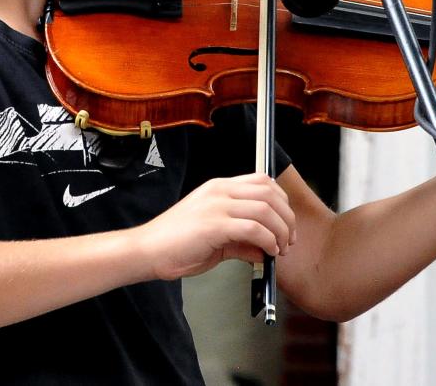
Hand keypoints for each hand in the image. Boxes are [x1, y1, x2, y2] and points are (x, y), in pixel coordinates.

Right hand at [137, 173, 296, 280]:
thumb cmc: (175, 245)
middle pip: (269, 193)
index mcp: (219, 188)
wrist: (146, 251)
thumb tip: (266, 250)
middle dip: (287, 217)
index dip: (281, 201)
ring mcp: (216, 205)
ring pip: (265, 209)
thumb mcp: (216, 238)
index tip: (286, 223)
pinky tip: (268, 253)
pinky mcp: (213, 224)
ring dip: (281, 231)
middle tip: (289, 239)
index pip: (262, 181)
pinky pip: (253, 227)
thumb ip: (242, 240)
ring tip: (281, 249)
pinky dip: (267, 240)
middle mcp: (219, 191)